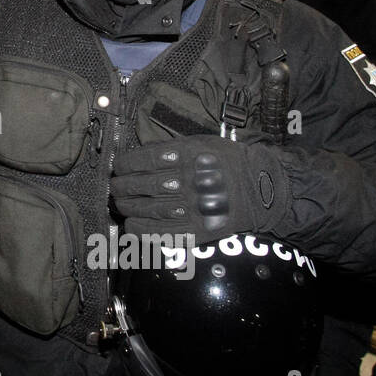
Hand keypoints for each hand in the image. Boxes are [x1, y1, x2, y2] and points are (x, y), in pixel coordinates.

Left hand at [110, 135, 290, 240]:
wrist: (259, 189)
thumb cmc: (227, 162)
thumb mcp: (200, 143)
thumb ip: (170, 148)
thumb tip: (139, 154)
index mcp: (184, 157)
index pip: (140, 161)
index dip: (123, 166)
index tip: (119, 168)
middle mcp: (184, 181)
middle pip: (138, 186)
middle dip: (120, 187)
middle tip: (116, 187)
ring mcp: (189, 207)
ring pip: (143, 209)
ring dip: (125, 207)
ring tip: (121, 204)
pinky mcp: (194, 230)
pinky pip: (157, 232)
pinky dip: (139, 229)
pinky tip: (131, 224)